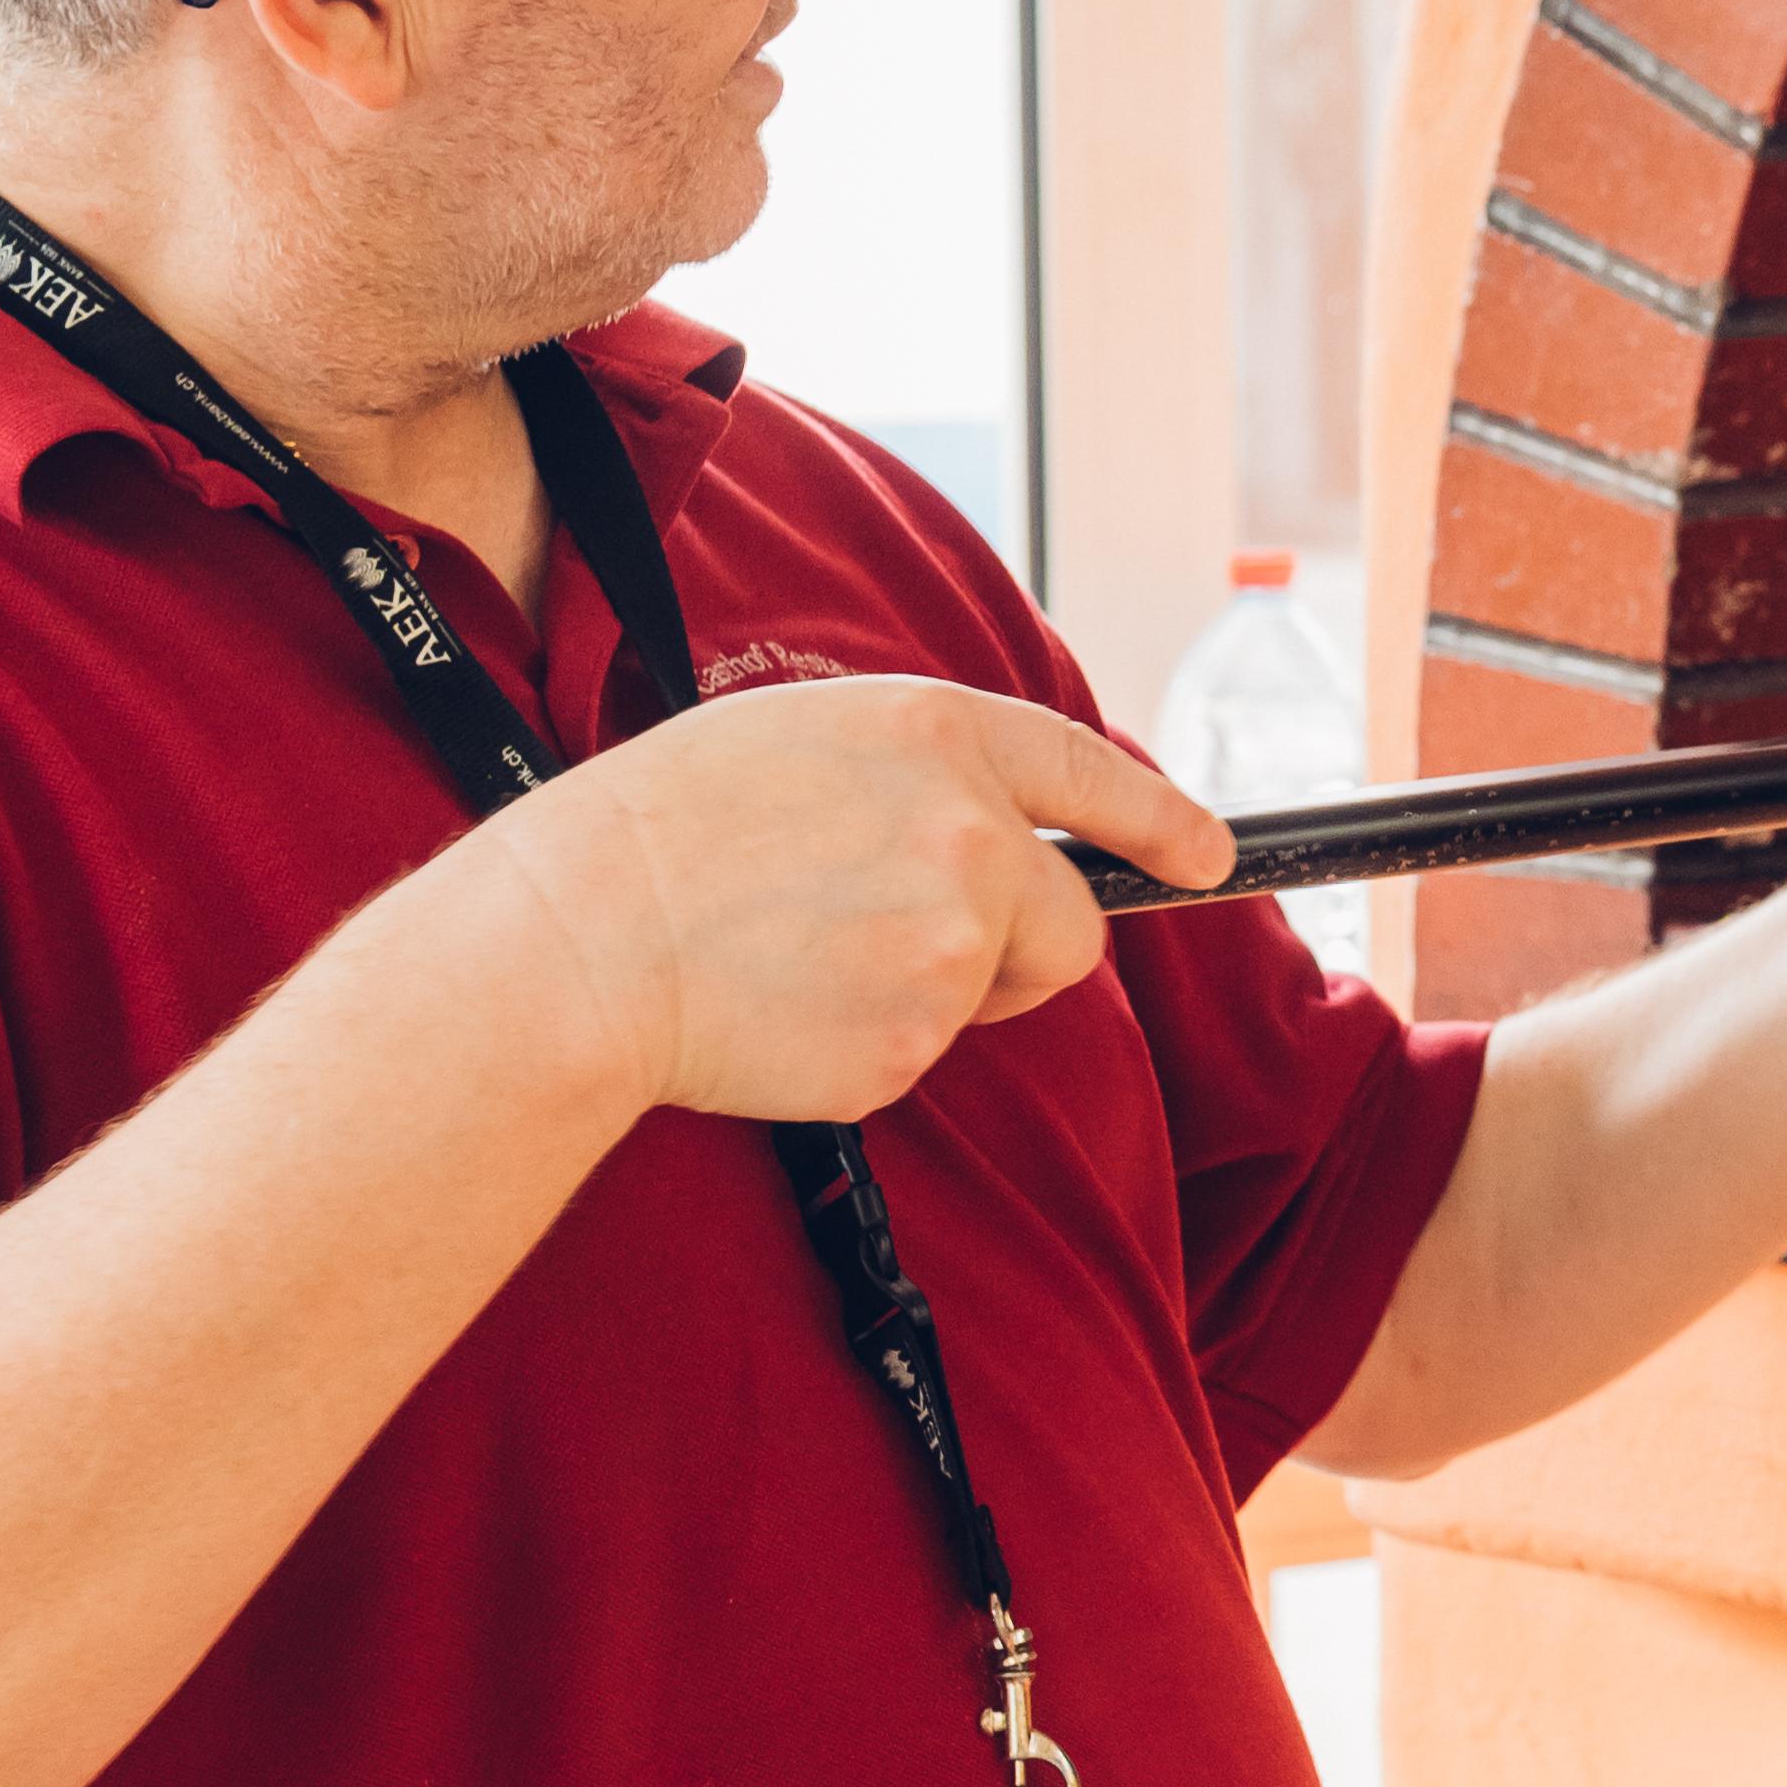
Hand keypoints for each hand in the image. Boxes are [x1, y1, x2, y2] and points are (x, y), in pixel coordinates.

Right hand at [464, 677, 1234, 1122]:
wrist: (577, 940)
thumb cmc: (657, 832)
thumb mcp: (800, 740)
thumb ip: (917, 774)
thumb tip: (992, 831)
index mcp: (938, 733)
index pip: (1086, 772)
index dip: (1159, 817)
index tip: (1209, 853)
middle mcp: (972, 830)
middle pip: (1069, 923)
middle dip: (1022, 952)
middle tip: (906, 950)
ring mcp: (954, 940)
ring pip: (994, 993)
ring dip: (934, 995)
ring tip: (806, 959)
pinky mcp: (917, 1039)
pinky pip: (921, 1054)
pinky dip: (867, 1047)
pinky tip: (783, 1008)